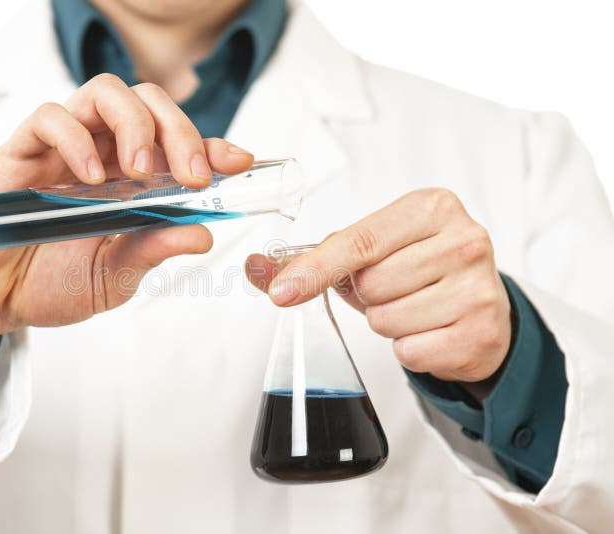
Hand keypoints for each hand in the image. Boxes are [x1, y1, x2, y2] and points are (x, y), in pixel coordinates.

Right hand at [0, 74, 253, 381]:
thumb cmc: (52, 282)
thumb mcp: (116, 276)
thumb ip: (154, 249)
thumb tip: (204, 235)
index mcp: (132, 181)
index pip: (178, 144)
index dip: (212, 145)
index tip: (239, 162)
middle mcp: (103, 155)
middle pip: (149, 103)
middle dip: (181, 131)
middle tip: (191, 175)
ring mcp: (65, 148)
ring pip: (105, 94)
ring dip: (135, 124)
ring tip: (142, 170)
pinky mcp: (23, 150)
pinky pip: (50, 117)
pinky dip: (76, 137)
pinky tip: (90, 177)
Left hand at [246, 188, 511, 386]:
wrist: (480, 304)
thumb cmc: (418, 269)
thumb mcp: (371, 251)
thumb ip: (312, 258)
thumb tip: (258, 268)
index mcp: (432, 207)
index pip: (359, 241)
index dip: (315, 269)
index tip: (282, 291)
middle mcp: (464, 241)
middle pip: (370, 284)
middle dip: (366, 295)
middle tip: (393, 287)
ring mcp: (478, 289)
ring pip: (386, 320)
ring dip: (386, 322)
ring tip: (413, 307)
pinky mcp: (482, 333)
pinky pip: (409, 351)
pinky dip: (408, 348)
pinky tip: (430, 329)